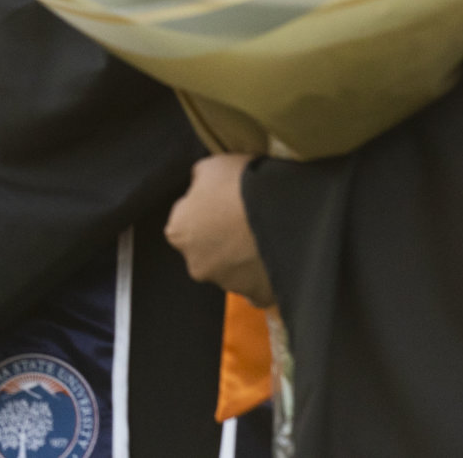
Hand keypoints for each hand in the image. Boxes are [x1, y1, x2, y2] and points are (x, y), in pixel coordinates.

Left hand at [165, 153, 275, 306]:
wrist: (284, 212)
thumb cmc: (240, 184)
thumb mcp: (211, 167)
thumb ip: (198, 183)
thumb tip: (199, 188)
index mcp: (178, 232)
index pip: (186, 223)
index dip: (206, 211)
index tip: (225, 204)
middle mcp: (196, 264)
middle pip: (207, 251)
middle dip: (222, 240)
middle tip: (246, 221)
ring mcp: (228, 284)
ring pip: (233, 270)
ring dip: (244, 258)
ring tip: (266, 235)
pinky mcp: (257, 296)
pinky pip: (258, 289)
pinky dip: (265, 278)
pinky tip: (275, 260)